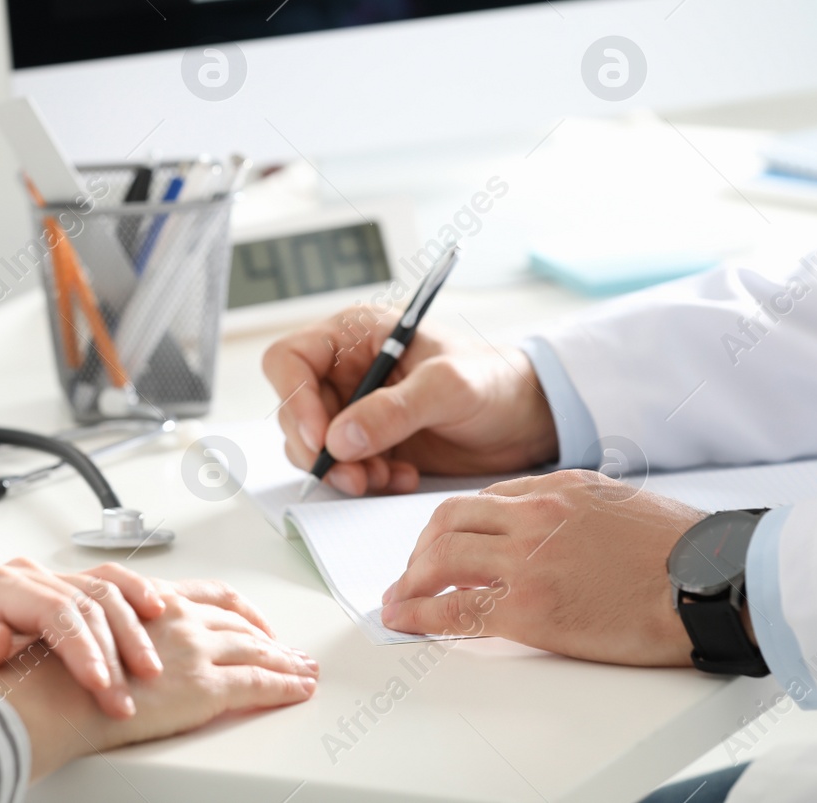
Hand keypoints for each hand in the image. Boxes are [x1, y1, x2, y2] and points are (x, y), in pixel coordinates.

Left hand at [0, 560, 274, 719]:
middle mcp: (24, 575)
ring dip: (135, 623)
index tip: (101, 685)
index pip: (53, 611)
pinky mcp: (59, 590)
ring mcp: (45, 578)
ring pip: (106, 587)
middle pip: (88, 598)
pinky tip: (160, 616)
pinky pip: (108, 585)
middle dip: (118, 645)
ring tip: (153, 664)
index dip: (83, 649)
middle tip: (134, 689)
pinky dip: (137, 598)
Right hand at [0, 592, 318, 779]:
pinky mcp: (205, 686)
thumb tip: (132, 645)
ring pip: (258, 651)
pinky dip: (285, 686)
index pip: (214, 597)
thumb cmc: (60, 672)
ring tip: (304, 671)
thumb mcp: (95, 633)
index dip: (243, 609)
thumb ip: (121, 631)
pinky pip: (259, 684)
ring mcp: (197, 652)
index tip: (257, 620)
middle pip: (242, 625)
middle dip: (272, 638)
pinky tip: (298, 689)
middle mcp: (182, 620)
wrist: (53, 694)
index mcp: (157, 604)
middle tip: (293, 651)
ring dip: (287, 661)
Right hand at [261, 304, 557, 494]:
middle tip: (355, 475)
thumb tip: (339, 439)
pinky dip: (364, 480)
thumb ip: (394, 410)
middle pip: (294, 410)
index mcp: (356, 335)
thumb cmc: (494, 381)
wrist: (526, 419)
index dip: (294, 399)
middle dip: (320, 449)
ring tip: (385, 477)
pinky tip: (401, 477)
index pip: (290, 359)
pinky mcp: (371, 442)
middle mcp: (347, 370)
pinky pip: (343, 467)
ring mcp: (356, 408)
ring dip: (343, 470)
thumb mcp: (449, 387)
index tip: (319, 438)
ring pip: (313, 445)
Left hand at [380, 469, 703, 665]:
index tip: (441, 546)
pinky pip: (456, 608)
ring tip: (400, 600)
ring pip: (441, 558)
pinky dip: (420, 614)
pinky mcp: (529, 608)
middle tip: (411, 572)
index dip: (452, 526)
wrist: (708, 582)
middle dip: (420, 548)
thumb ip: (575, 508)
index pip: (484, 499)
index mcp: (558, 487)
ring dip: (411, 580)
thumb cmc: (681, 551)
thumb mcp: (620, 504)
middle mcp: (535, 515)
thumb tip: (548, 525)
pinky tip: (407, 620)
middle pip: (449, 520)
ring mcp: (528, 559)